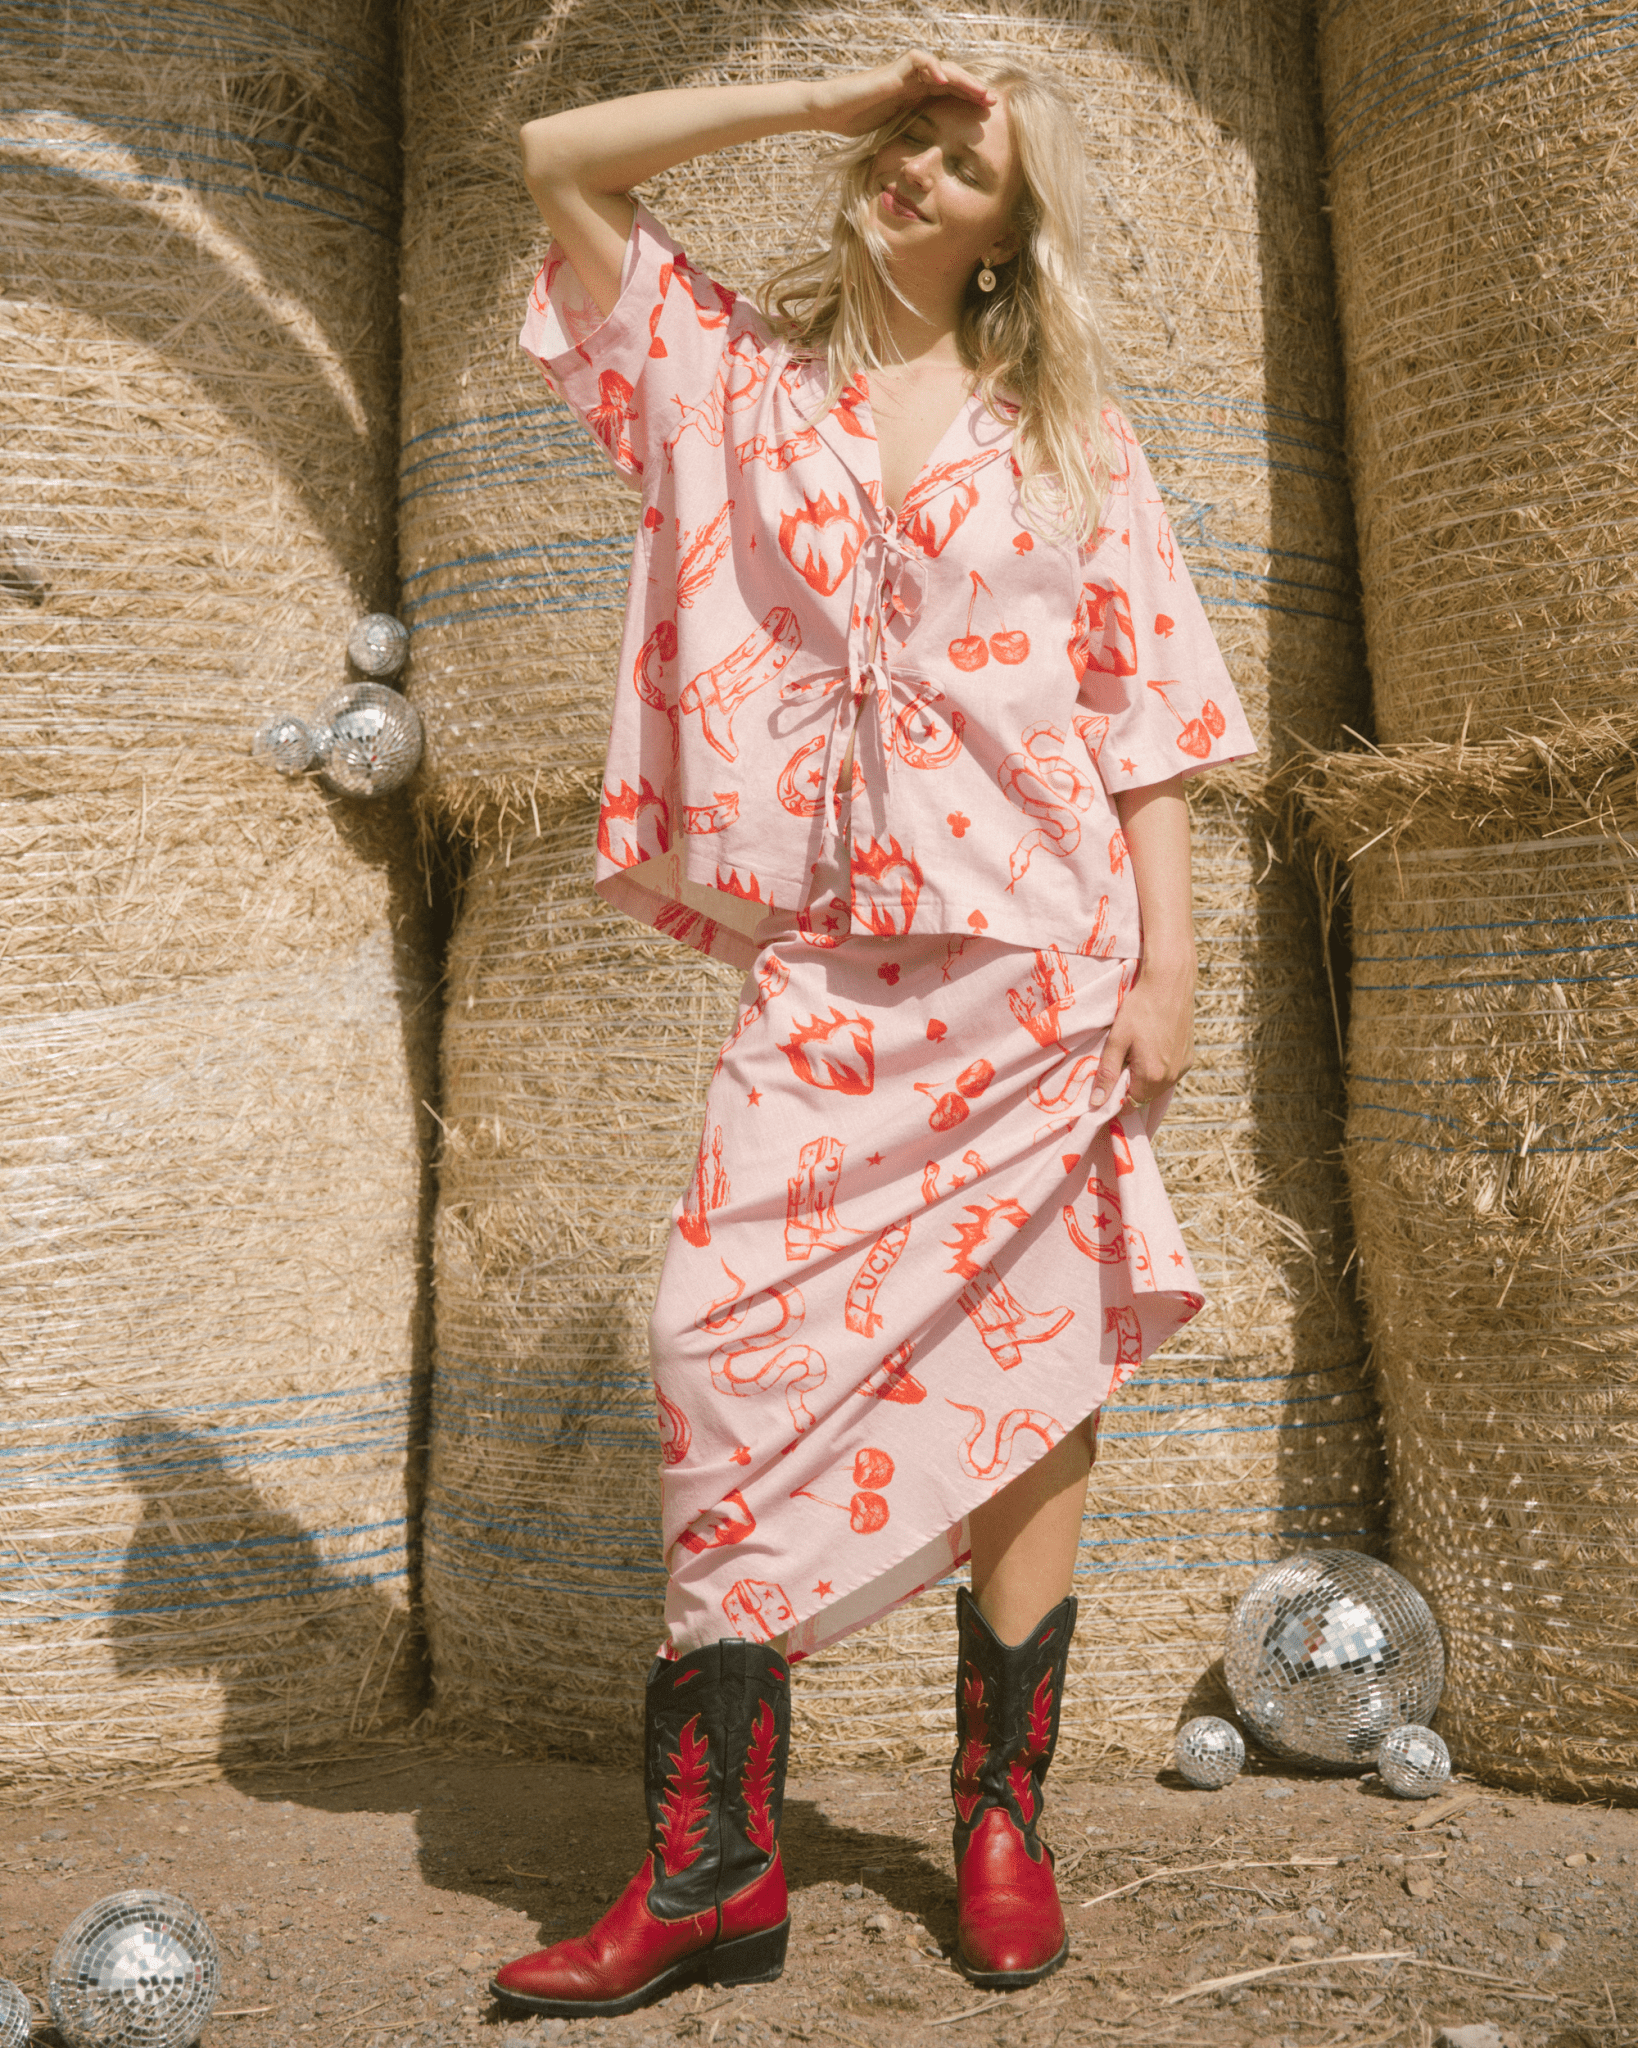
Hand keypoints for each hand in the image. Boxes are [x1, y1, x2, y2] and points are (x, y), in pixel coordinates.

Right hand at [811, 50, 994, 136]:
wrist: (830, 112)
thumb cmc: (855, 124)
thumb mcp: (891, 136)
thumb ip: (910, 140)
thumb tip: (926, 170)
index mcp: (916, 96)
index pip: (950, 93)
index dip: (969, 100)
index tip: (988, 114)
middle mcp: (914, 82)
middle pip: (952, 78)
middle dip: (973, 88)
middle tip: (993, 101)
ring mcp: (904, 74)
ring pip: (942, 66)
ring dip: (962, 77)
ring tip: (978, 90)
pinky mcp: (893, 70)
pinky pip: (918, 60)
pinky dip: (931, 67)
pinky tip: (943, 80)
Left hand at [1088, 958, 1194, 1109]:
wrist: (1169, 984)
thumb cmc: (1139, 1009)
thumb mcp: (1117, 1040)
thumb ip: (1107, 1074)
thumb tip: (1097, 1104)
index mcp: (1152, 1075)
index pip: (1130, 1104)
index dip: (1116, 1094)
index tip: (1110, 1075)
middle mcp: (1172, 1077)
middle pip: (1145, 1097)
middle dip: (1131, 1085)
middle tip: (1122, 1058)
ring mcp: (1183, 1067)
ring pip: (1158, 1086)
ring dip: (1145, 1077)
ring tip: (1137, 1050)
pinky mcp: (1190, 1057)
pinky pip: (1170, 1073)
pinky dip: (1159, 1068)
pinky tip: (1152, 1047)